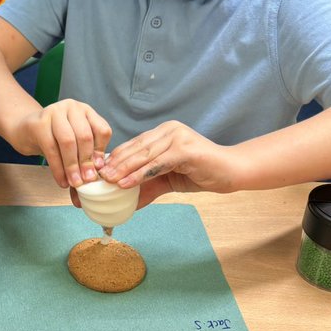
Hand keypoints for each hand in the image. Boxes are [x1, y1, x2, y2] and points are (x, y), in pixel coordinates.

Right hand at [14, 99, 111, 187]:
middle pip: (84, 136)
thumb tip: (95, 173)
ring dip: (72, 166)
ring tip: (74, 182)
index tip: (98, 169)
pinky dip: (58, 168)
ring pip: (68, 141)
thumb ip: (86, 155)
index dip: (100, 152)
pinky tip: (61, 180)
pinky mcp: (39, 123)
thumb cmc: (54, 137)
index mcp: (86, 111)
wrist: (26, 130)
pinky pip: (51, 148)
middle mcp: (71, 107)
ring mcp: (54, 112)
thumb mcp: (74, 143)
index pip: (102, 130)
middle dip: (86, 161)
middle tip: (87, 180)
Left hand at [100, 121, 242, 201]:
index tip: (99, 170)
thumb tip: (127, 200)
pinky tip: (126, 183)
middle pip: (136, 148)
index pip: (134, 144)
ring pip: (144, 155)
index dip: (116, 157)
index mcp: (164, 133)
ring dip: (124, 169)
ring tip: (108, 180)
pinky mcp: (185, 150)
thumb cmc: (202, 173)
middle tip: (99, 177)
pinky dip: (140, 174)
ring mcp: (177, 137)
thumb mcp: (169, 179)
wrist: (231, 172)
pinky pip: (157, 163)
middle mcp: (169, 130)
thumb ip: (148, 185)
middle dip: (116, 163)